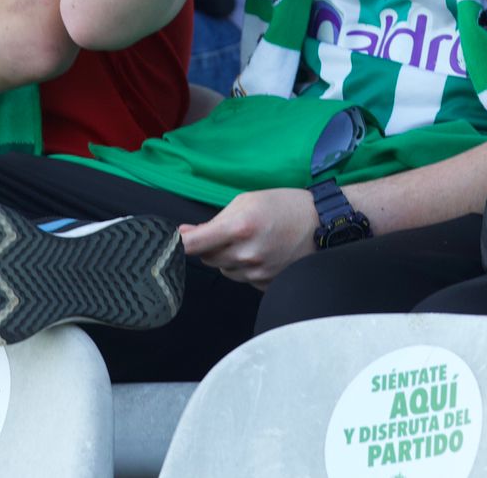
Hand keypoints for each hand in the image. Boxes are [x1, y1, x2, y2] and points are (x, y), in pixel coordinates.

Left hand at [178, 187, 317, 287]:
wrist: (322, 224)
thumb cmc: (284, 206)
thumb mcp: (247, 201)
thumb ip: (214, 220)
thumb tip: (185, 235)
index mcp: (238, 227)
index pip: (194, 245)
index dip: (176, 247)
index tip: (164, 247)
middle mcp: (246, 254)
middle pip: (208, 258)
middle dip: (211, 246)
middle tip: (230, 231)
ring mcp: (257, 273)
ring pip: (224, 270)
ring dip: (229, 257)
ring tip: (253, 240)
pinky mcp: (266, 285)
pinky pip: (243, 279)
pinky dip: (246, 268)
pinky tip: (264, 253)